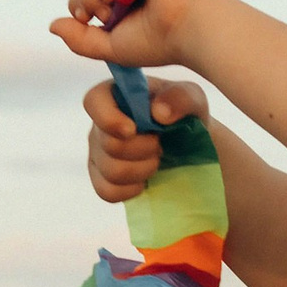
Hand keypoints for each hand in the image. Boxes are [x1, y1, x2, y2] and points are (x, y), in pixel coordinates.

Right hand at [83, 74, 210, 205]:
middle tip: (162, 145)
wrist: (189, 146)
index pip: (94, 101)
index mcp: (115, 95)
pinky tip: (146, 180)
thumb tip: (159, 112)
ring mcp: (98, 153)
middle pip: (109, 145)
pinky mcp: (102, 178)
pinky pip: (107, 191)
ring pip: (112, 171)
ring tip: (158, 160)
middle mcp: (100, 123)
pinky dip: (132, 189)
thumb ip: (181, 97)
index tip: (133, 129)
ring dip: (143, 169)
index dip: (109, 119)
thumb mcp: (192, 98)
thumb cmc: (184, 115)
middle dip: (144, 149)